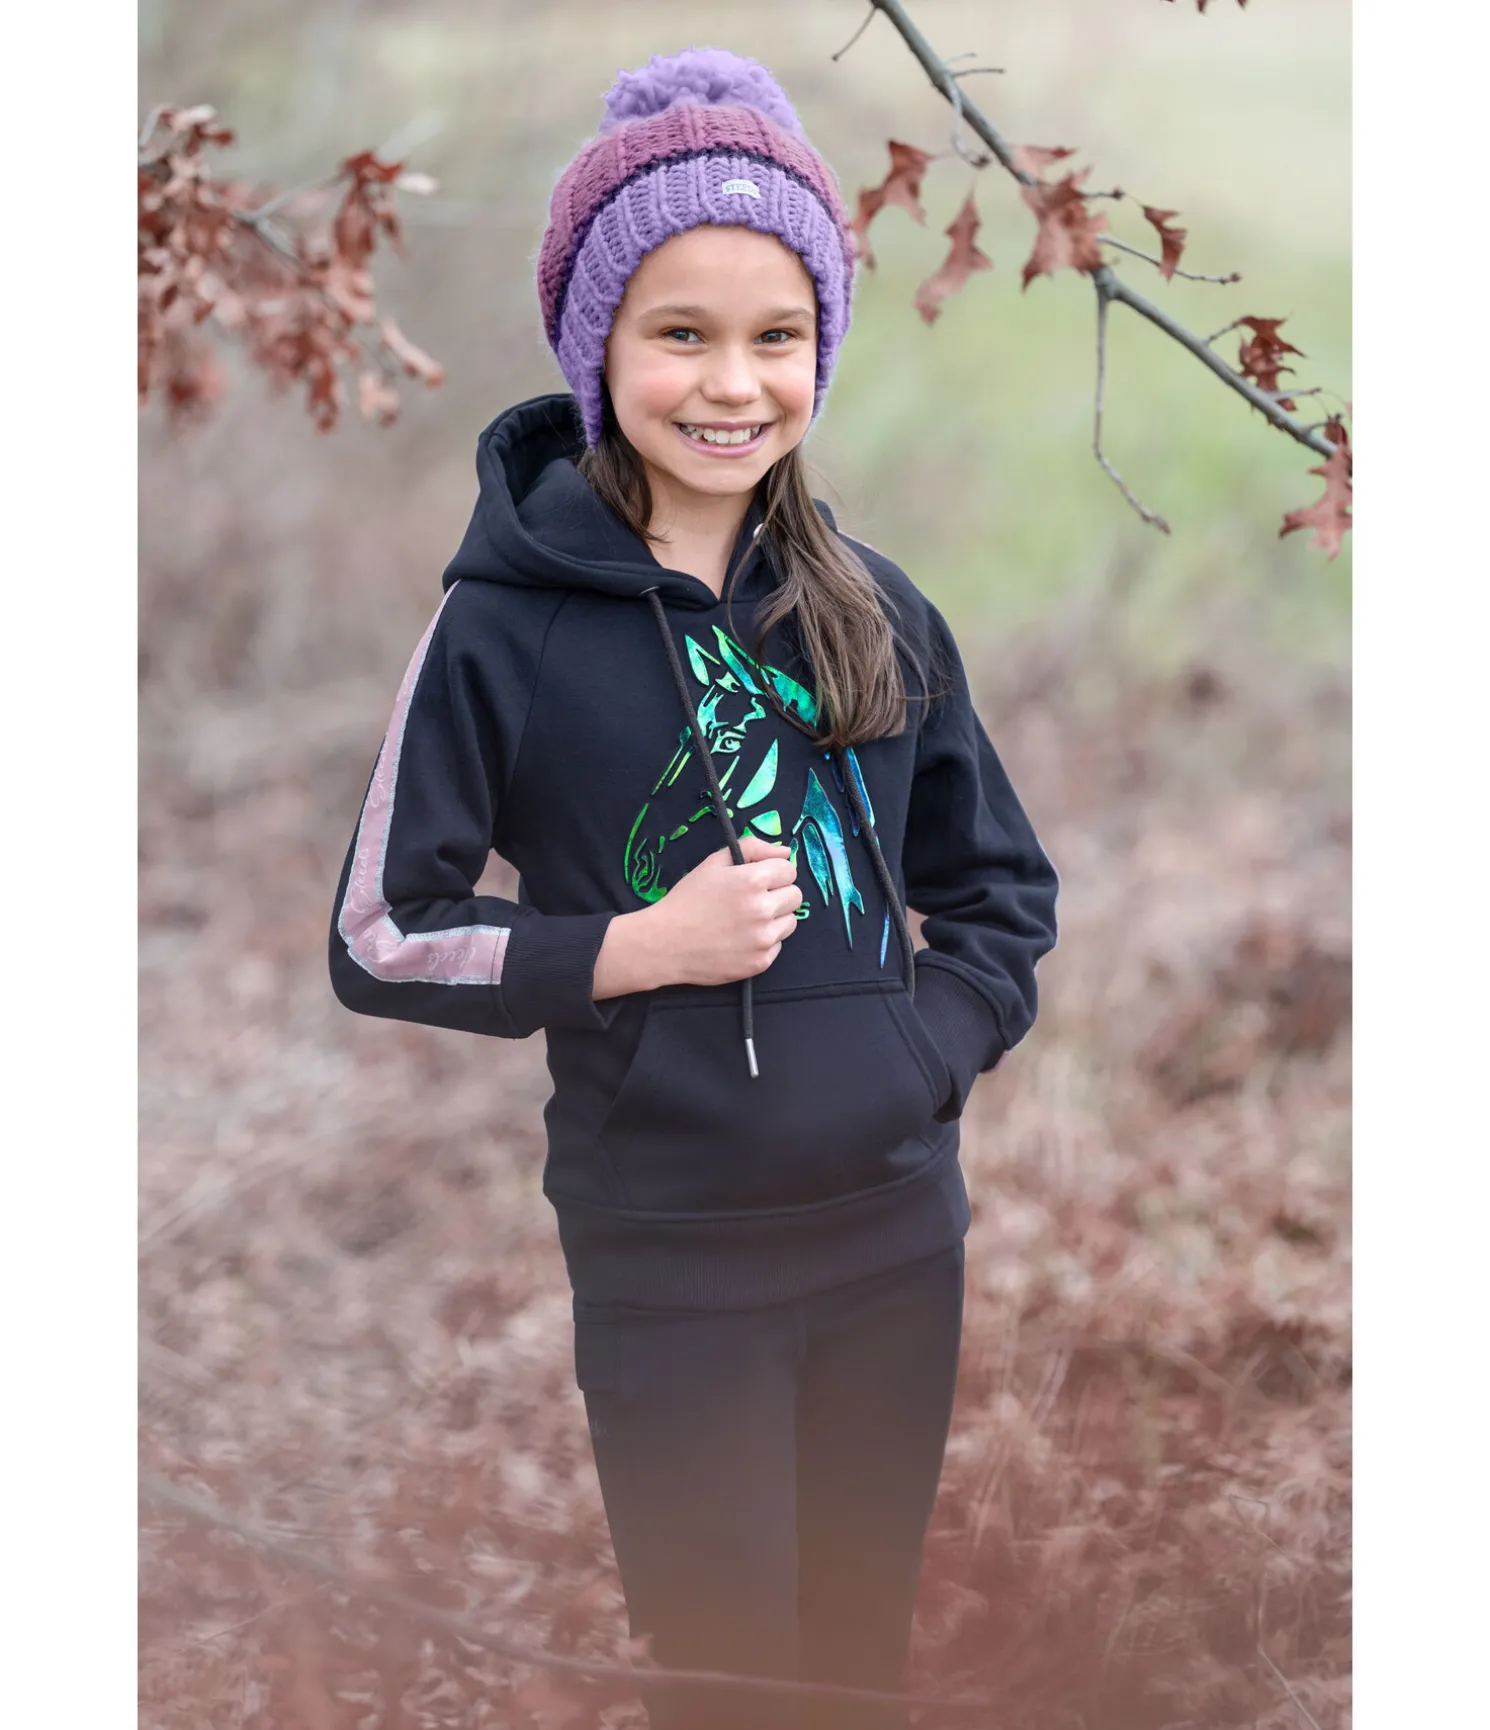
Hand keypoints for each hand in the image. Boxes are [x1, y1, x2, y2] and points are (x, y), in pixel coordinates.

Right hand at [652, 834, 802, 985]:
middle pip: (795, 896)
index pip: (789, 870)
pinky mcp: (761, 962)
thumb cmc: (687, 900)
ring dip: (774, 919)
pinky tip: (741, 940)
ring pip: (790, 922)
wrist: (664, 943)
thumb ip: (753, 848)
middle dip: (778, 894)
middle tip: (751, 901)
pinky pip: (777, 946)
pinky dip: (764, 942)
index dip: (773, 873)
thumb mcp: (713, 863)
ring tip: (746, 922)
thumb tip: (786, 851)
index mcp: (753, 880)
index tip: (757, 881)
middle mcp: (763, 909)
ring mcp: (764, 939)